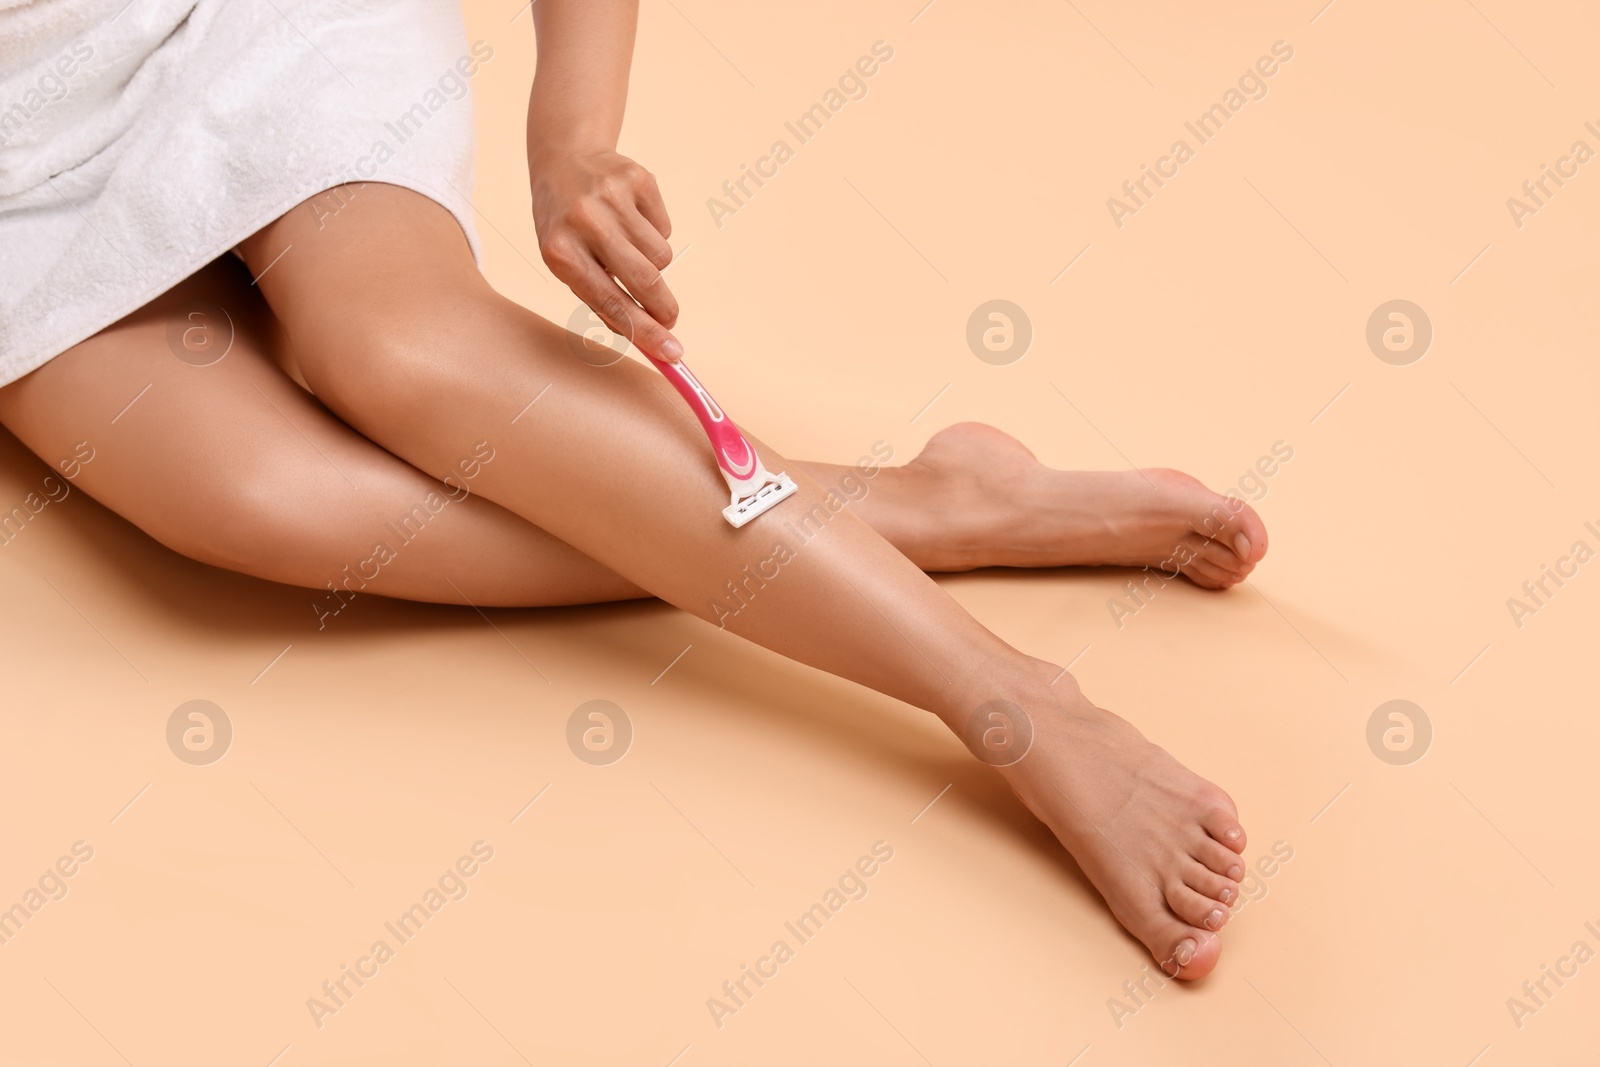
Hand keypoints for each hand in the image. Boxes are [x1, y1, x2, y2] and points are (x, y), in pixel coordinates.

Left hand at [530, 149, 680, 359]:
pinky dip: (654, 232)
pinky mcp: (638, 178)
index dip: (644, 331)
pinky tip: (632, 219)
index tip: (671, 353)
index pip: (610, 301)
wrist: (564, 160)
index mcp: (559, 251)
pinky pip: (665, 227)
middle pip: (644, 279)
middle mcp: (584, 220)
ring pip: (661, 255)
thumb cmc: (567, 228)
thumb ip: (604, 302)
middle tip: (670, 318)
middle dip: (663, 307)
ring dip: (653, 263)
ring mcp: (612, 196)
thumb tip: (649, 340)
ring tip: (629, 248)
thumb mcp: (568, 264)